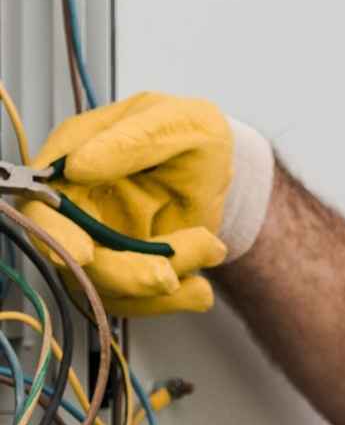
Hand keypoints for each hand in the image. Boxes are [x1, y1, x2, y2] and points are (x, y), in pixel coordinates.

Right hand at [22, 92, 232, 315]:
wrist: (222, 169)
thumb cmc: (194, 135)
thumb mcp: (181, 124)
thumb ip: (134, 139)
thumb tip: (78, 164)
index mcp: (75, 156)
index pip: (42, 203)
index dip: (54, 234)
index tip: (85, 253)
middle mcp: (78, 203)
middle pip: (72, 256)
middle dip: (121, 274)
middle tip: (165, 276)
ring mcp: (98, 240)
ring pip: (108, 286)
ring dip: (160, 284)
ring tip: (209, 249)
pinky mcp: (124, 269)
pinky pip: (136, 301)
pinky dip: (173, 299)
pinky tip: (200, 289)